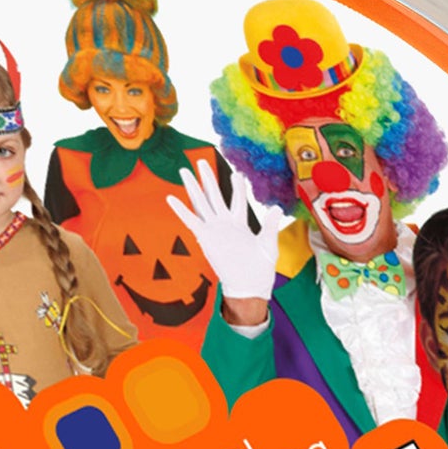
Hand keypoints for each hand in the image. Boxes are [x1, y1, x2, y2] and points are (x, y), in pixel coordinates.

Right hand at [168, 165, 289, 309]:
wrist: (248, 286)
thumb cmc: (259, 269)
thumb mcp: (269, 244)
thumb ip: (270, 225)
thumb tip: (276, 207)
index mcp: (240, 224)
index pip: (238, 200)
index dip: (237, 186)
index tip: (237, 173)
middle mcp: (225, 224)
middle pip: (214, 196)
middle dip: (207, 178)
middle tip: (201, 161)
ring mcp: (214, 229)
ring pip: (201, 203)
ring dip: (193, 187)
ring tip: (184, 171)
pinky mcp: (205, 237)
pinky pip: (191, 220)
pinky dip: (181, 209)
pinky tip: (171, 197)